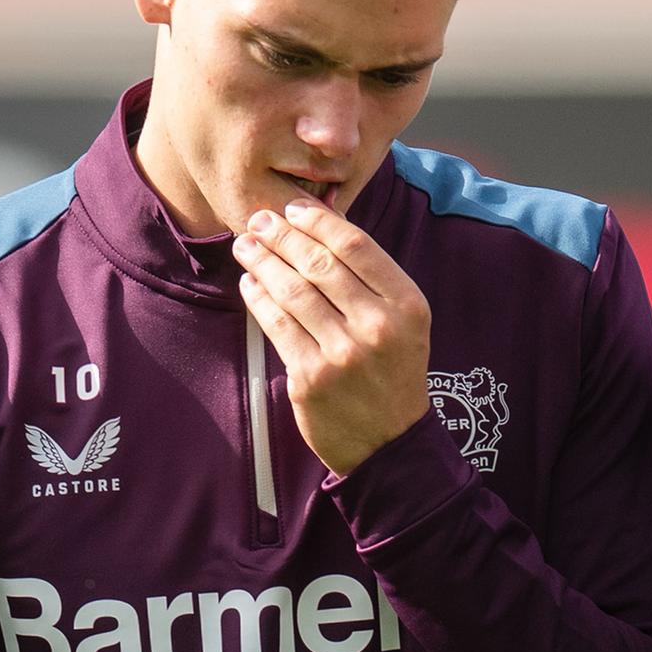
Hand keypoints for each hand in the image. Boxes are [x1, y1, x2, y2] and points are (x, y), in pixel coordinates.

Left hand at [231, 199, 431, 475]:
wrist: (391, 443)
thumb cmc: (393, 372)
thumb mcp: (404, 323)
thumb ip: (372, 281)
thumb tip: (318, 230)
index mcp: (407, 305)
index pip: (356, 246)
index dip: (319, 222)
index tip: (294, 209)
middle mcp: (377, 326)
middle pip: (320, 264)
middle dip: (283, 236)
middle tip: (259, 219)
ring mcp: (342, 354)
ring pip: (292, 291)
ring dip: (262, 261)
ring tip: (245, 245)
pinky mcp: (311, 378)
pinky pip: (276, 326)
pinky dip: (258, 298)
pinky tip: (250, 283)